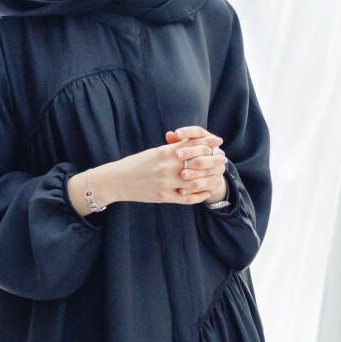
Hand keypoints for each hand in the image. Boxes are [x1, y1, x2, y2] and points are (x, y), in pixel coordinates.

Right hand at [68, 128, 224, 213]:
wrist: (117, 181)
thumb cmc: (135, 163)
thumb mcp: (153, 152)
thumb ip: (171, 149)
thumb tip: (190, 144)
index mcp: (164, 152)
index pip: (192, 146)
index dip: (207, 144)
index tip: (218, 143)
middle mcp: (166, 167)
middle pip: (197, 164)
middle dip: (213, 161)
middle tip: (223, 160)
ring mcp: (166, 184)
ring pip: (195, 182)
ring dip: (209, 179)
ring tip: (218, 176)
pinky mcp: (164, 197)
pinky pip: (187, 198)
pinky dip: (199, 195)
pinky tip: (205, 192)